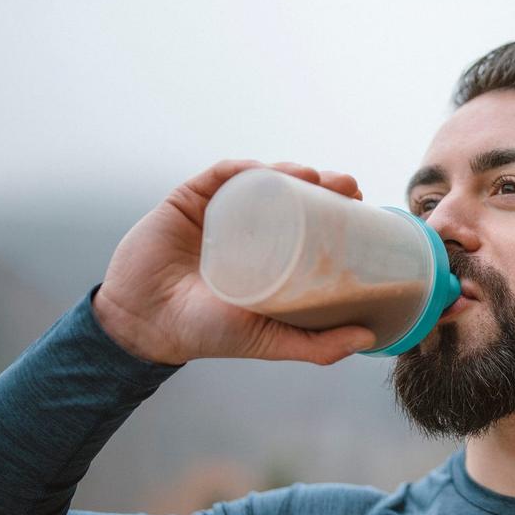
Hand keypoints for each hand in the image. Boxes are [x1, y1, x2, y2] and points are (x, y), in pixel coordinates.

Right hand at [92, 160, 375, 365]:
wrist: (144, 324)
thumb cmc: (206, 333)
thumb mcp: (269, 339)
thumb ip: (316, 345)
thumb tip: (369, 338)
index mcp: (267, 254)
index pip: (308, 222)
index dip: (337, 209)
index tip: (362, 204)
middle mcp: (246, 228)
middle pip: (291, 195)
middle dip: (323, 185)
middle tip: (349, 186)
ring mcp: (218, 212)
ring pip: (261, 180)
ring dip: (291, 171)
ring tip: (316, 176)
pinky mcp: (188, 200)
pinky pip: (219, 175)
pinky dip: (245, 168)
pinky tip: (267, 170)